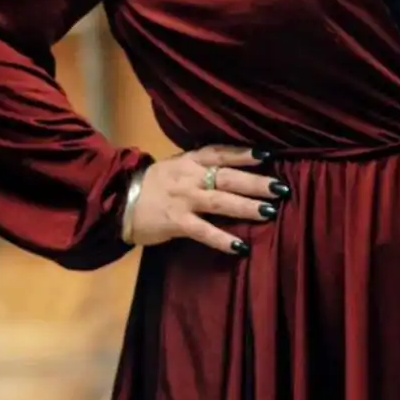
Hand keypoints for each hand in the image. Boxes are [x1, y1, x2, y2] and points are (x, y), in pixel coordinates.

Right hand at [130, 145, 288, 255]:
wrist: (117, 202)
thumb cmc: (152, 184)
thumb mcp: (176, 166)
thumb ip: (201, 165)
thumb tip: (232, 166)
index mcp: (190, 161)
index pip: (221, 153)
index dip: (244, 153)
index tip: (267, 155)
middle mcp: (190, 177)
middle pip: (228, 177)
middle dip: (256, 182)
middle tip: (281, 187)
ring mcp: (184, 200)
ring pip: (221, 202)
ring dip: (247, 206)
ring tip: (270, 211)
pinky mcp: (176, 223)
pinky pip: (203, 231)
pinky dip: (222, 239)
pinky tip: (240, 246)